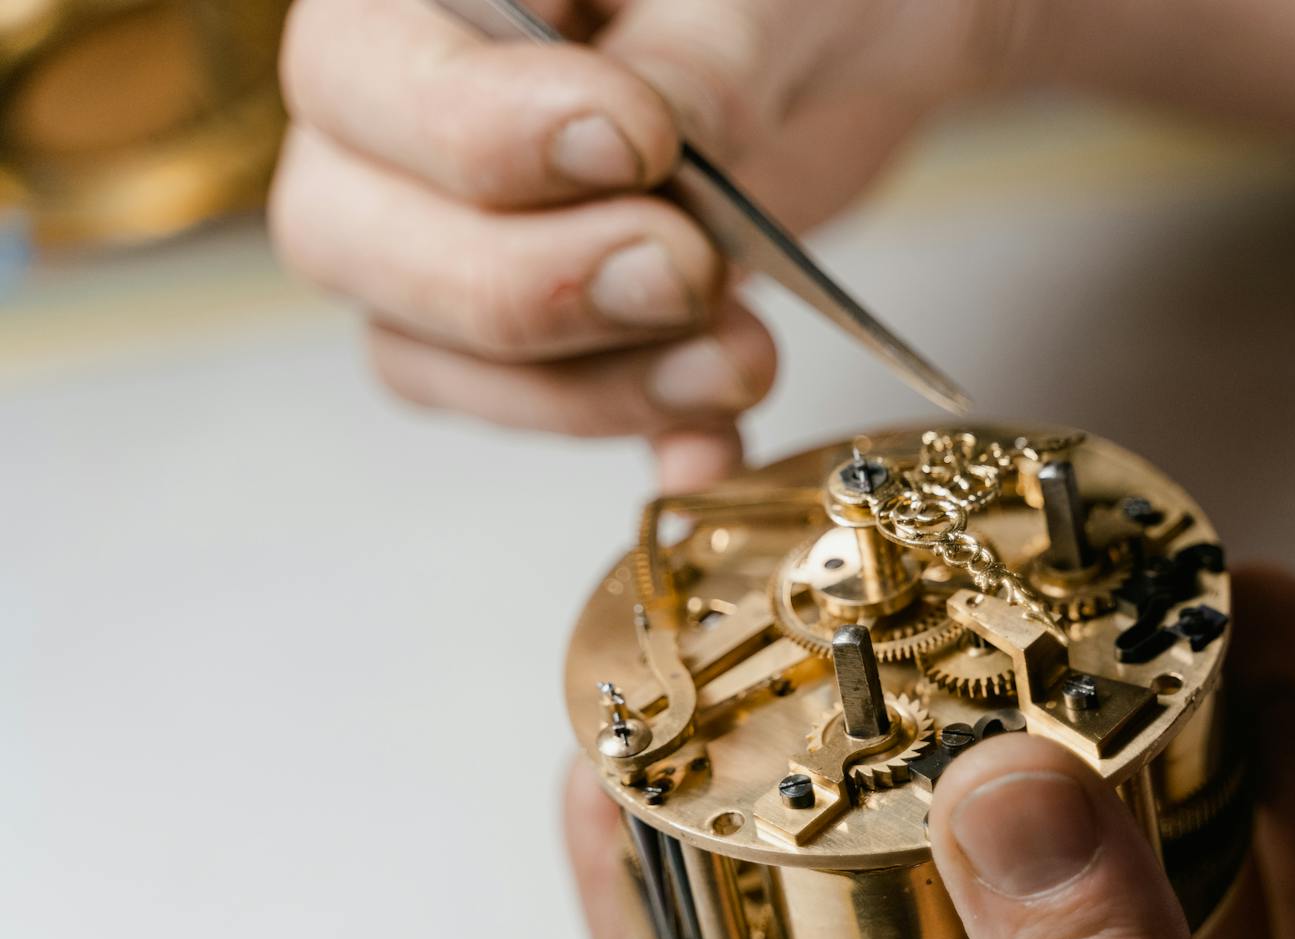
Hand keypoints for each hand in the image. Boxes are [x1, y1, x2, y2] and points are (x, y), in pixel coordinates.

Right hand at [271, 0, 1024, 484]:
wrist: (853, 38)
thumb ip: (690, 65)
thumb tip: (633, 152)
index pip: (360, 75)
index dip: (488, 133)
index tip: (643, 143)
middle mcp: (387, 114)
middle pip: (348, 236)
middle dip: (536, 283)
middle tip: (685, 269)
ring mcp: (443, 234)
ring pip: (427, 353)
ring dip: (593, 385)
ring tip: (742, 358)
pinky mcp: (536, 330)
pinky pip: (531, 411)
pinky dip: (638, 438)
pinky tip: (715, 448)